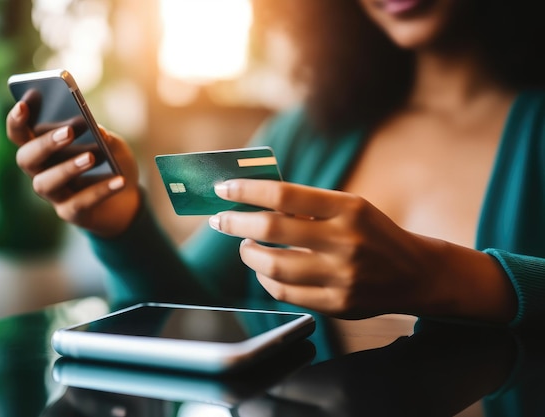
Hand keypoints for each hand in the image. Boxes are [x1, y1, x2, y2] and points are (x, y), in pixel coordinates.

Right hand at [6, 100, 139, 236]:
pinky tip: (119, 180)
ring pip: (45, 182)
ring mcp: (53, 194)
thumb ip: (105, 136)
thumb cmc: (112, 164)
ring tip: (91, 157)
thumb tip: (98, 131)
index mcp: (43, 148)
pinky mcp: (70, 213)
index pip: (19, 134)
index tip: (24, 104)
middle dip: (45, 143)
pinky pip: (80, 202)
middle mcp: (40, 171)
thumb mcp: (114, 146)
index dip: (16, 120)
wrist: (127, 200)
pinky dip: (100, 190)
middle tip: (70, 132)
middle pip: (26, 157)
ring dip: (67, 168)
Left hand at [208, 179, 450, 318]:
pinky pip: (286, 293)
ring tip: (244, 246)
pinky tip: (263, 269)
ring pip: (273, 266)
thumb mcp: (351, 207)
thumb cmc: (375, 233)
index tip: (223, 188)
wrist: (418, 274)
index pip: (284, 196)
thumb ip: (308, 206)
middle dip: (236, 223)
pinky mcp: (338, 304)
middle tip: (221, 220)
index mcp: (348, 208)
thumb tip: (254, 198)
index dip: (247, 191)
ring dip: (249, 254)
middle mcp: (345, 241)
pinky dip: (266, 280)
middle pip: (272, 230)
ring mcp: (342, 276)